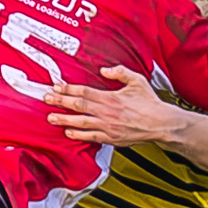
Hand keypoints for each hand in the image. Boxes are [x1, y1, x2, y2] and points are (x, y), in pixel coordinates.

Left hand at [45, 66, 182, 145]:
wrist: (161, 124)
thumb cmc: (150, 103)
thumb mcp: (137, 80)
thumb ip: (120, 72)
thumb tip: (105, 69)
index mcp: (110, 97)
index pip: (84, 91)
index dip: (68, 88)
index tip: (56, 86)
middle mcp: (106, 112)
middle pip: (78, 105)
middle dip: (60, 102)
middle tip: (47, 98)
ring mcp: (107, 126)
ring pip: (80, 122)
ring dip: (64, 119)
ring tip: (51, 117)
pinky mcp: (111, 138)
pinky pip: (91, 137)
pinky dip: (78, 135)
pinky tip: (68, 132)